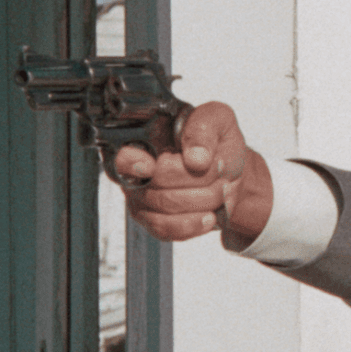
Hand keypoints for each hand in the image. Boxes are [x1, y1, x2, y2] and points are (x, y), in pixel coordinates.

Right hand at [113, 101, 272, 247]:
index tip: (150, 167)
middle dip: (198, 180)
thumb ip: (204, 129)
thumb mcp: (217, 120)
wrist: (226, 169)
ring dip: (203, 200)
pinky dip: (194, 224)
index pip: (124, 157)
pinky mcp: (155, 223)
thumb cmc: (215, 141)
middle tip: (221, 171)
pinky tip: (210, 215)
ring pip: (167, 209)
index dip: (133, 163)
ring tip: (221, 189)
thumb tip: (195, 158)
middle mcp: (136, 174)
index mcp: (144, 143)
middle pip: (158, 184)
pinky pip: (168, 230)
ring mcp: (142, 200)